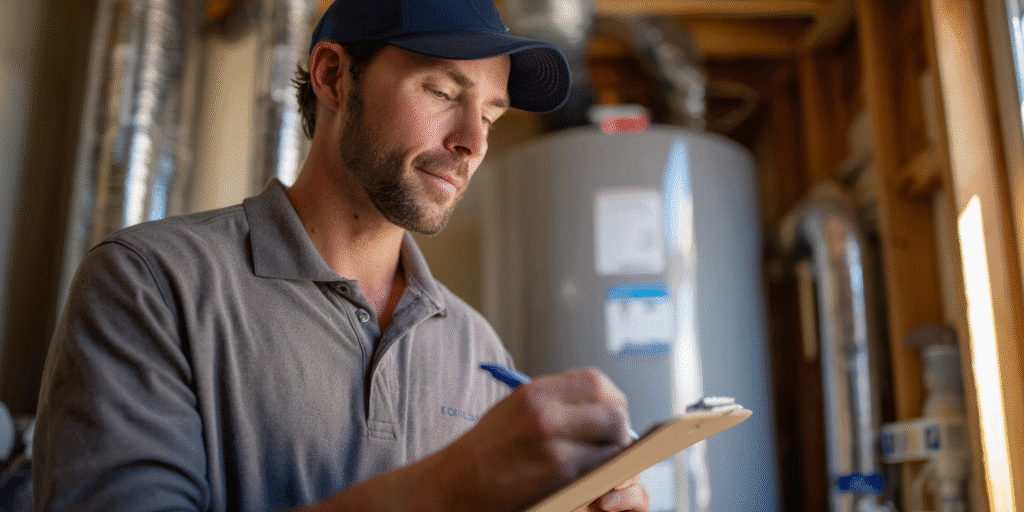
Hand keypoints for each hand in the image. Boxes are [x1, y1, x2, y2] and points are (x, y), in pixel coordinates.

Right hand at [436, 367, 635, 511]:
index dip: (611, 397)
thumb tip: (600, 404)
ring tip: (599, 460)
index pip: (596, 381)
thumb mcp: (515, 409)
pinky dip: (601, 474)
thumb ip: (555, 401)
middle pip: (614, 411)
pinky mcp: (558, 476)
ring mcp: (553, 446)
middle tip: (611, 441)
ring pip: (614, 443)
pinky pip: (600, 470)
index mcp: (535, 392)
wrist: (452, 485)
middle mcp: (545, 413)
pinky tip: (588, 477)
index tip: (609, 411)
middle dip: (619, 428)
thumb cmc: (486, 450)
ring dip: (614, 453)